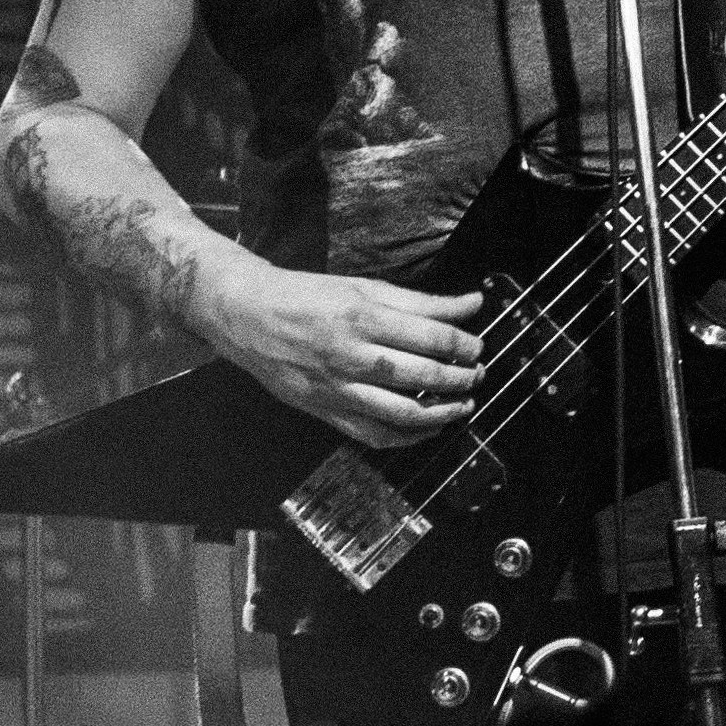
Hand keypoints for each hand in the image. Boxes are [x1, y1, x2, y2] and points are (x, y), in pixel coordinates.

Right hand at [203, 263, 486, 446]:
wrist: (249, 316)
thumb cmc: (306, 297)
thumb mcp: (364, 287)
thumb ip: (421, 301)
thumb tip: (471, 303)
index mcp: (364, 317)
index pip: (433, 337)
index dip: (464, 345)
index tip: (477, 347)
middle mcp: (353, 355)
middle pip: (423, 376)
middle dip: (460, 379)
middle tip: (476, 375)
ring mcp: (339, 388)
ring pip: (403, 412)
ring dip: (442, 413)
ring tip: (462, 405)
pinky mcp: (326, 411)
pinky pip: (374, 434)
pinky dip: (407, 437)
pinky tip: (427, 428)